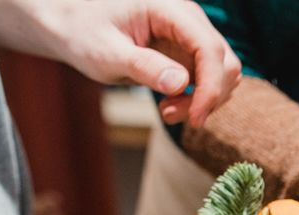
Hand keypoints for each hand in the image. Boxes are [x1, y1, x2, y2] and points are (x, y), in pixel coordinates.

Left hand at [0, 0, 241, 126]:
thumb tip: (181, 82)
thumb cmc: (83, 31)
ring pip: (223, 74)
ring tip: (167, 111)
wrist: (73, 24)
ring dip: (203, 101)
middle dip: (208, 97)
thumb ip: (143, 66)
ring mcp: (192, 36)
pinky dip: (197, 99)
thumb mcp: (106, 52)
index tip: (195, 118)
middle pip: (226, 63)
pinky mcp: (189, 53)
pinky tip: (170, 105)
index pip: (209, 49)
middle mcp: (189, 20)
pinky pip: (209, 80)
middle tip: (171, 115)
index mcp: (170, 9)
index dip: (210, 87)